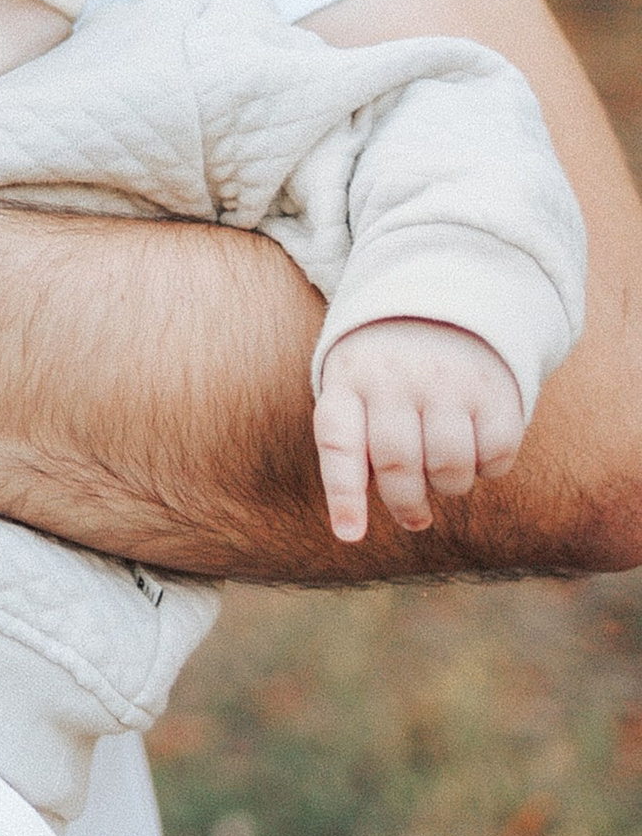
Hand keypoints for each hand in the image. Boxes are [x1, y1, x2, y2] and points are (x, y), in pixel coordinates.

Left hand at [311, 316, 526, 542]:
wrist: (441, 299)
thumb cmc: (385, 368)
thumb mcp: (352, 386)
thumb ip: (352, 443)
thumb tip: (355, 525)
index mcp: (349, 380)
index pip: (340, 443)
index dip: (344, 496)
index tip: (350, 536)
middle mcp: (395, 378)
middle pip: (396, 465)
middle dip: (405, 504)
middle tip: (413, 517)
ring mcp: (446, 380)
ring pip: (449, 467)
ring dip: (449, 487)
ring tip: (444, 474)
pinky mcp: (494, 387)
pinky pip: (496, 454)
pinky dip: (489, 468)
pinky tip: (477, 449)